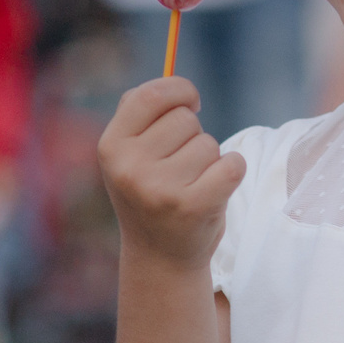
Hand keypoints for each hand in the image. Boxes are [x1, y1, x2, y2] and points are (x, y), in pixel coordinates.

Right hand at [98, 77, 243, 268]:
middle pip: (186, 119)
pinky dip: (232, 171)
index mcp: (111, 147)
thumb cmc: (151, 192)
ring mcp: (161, 189)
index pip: (150, 95)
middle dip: (192, 135)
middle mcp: (130, 168)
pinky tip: (215, 191)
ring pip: (210, 143)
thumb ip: (143, 113)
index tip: (191, 101)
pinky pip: (232, 163)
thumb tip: (177, 85)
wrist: (160, 257)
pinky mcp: (194, 206)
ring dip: (210, 159)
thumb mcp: (130, 154)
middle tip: (180, 168)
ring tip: (192, 184)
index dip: (179, 89)